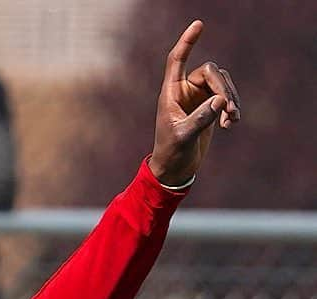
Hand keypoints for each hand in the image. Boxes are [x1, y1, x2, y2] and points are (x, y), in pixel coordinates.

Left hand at [148, 20, 240, 185]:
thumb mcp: (184, 136)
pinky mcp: (209, 106)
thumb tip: (221, 101)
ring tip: (232, 120)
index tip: (198, 25)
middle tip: (229, 110)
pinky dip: (232, 107)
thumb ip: (201, 118)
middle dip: (224, 88)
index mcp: (170, 93)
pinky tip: (231, 124)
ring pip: (222, 83)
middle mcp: (184, 90)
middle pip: (211, 73)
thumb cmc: (172, 152)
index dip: (187, 42)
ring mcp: (198, 97)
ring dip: (231, 99)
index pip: (177, 60)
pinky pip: (227, 96)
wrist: (175, 169)